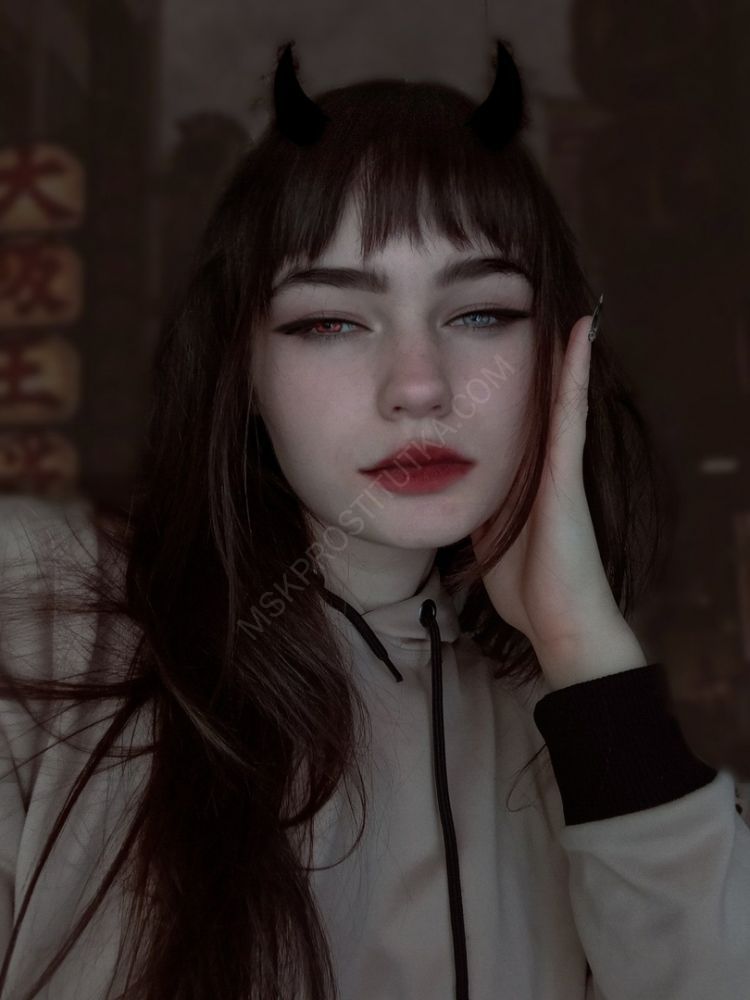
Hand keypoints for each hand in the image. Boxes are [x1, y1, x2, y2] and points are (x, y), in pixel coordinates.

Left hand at [470, 308, 643, 687]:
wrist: (558, 625)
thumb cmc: (525, 588)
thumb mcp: (486, 535)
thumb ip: (476, 506)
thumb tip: (448, 489)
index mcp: (522, 477)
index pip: (511, 419)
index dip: (502, 383)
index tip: (490, 341)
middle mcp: (544, 465)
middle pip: (534, 400)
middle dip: (531, 356)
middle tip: (526, 301)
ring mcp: (559, 467)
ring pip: (556, 396)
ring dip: (557, 350)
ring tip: (556, 300)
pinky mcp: (567, 476)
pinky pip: (568, 415)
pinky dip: (572, 373)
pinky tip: (578, 333)